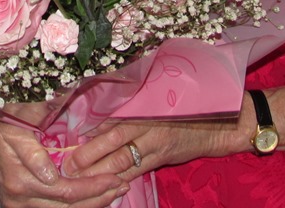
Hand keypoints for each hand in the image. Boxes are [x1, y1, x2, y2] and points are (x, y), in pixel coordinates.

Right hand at [0, 113, 129, 207]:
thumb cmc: (2, 118)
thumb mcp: (21, 112)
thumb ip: (41, 114)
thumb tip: (65, 100)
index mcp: (19, 172)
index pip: (64, 187)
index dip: (93, 185)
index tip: (115, 177)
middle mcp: (18, 192)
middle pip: (65, 203)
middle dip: (97, 196)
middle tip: (122, 185)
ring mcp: (17, 202)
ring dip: (90, 204)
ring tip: (115, 192)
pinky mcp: (19, 205)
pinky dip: (75, 206)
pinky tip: (95, 198)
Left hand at [64, 113, 244, 180]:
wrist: (215, 123)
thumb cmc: (182, 106)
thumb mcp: (156, 98)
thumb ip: (130, 106)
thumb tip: (97, 114)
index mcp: (143, 106)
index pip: (113, 119)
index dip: (91, 129)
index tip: (70, 137)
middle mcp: (149, 124)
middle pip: (115, 140)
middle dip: (90, 154)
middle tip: (69, 164)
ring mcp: (156, 144)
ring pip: (124, 160)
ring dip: (100, 170)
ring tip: (80, 178)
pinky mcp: (162, 158)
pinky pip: (138, 171)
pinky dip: (121, 179)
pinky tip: (107, 186)